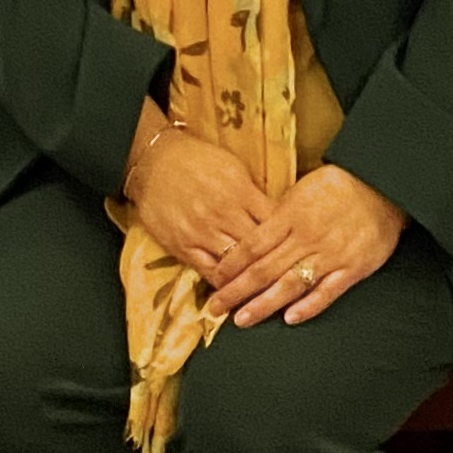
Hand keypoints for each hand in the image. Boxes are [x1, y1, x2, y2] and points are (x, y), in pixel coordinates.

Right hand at [124, 118, 273, 281]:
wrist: (155, 162)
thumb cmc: (198, 161)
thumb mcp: (234, 168)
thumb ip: (255, 194)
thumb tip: (279, 215)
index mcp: (241, 192)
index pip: (275, 223)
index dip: (289, 239)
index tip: (298, 250)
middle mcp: (225, 214)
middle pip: (260, 248)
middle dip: (275, 264)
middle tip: (289, 278)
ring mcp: (203, 232)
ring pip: (236, 265)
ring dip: (251, 279)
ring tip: (266, 292)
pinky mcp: (183, 246)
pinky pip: (209, 271)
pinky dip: (225, 283)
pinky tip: (235, 290)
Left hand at [207, 164, 404, 326]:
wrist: (383, 186)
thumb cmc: (339, 186)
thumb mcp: (301, 189)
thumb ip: (278, 214)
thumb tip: (251, 234)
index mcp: (291, 215)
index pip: (252, 245)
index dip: (231, 266)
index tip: (214, 280)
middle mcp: (307, 237)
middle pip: (264, 268)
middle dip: (236, 291)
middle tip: (214, 308)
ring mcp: (330, 254)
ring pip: (290, 284)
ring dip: (264, 304)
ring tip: (242, 319)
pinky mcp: (352, 268)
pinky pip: (327, 291)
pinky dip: (308, 305)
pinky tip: (289, 318)